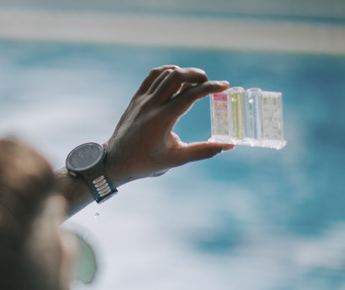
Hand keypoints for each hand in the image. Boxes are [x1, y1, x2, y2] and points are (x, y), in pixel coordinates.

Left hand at [104, 65, 233, 185]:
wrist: (116, 162)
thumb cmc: (146, 163)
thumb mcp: (177, 159)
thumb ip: (204, 151)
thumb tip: (228, 145)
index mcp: (162, 119)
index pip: (190, 94)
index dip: (210, 87)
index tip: (225, 86)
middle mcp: (151, 105)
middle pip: (177, 76)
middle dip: (197, 74)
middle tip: (209, 83)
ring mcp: (141, 100)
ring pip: (165, 73)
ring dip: (183, 73)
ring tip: (194, 83)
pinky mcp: (136, 98)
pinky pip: (152, 77)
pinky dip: (167, 73)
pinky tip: (176, 80)